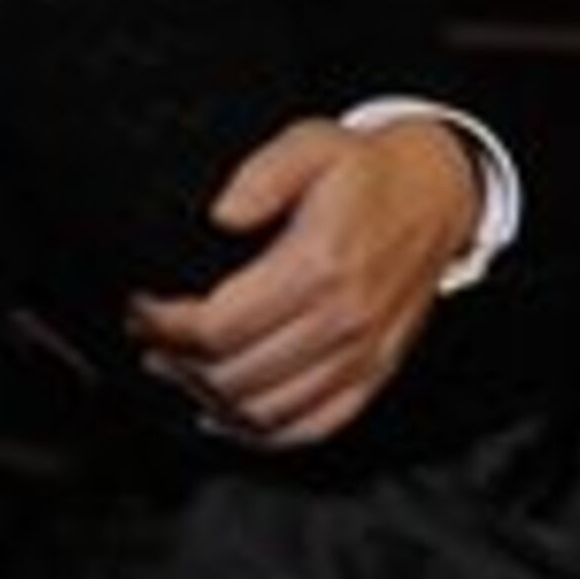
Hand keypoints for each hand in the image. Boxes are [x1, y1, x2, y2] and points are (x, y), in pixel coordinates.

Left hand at [129, 117, 477, 444]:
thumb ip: (260, 176)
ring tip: (179, 372)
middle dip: (176, 363)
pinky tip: (228, 415)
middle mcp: (343, 319)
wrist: (438, 194)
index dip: (165, 326)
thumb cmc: (369, 172)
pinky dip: (262, 433)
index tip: (140, 310)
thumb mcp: (311, 145)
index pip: (219, 326)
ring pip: (266, 413)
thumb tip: (219, 215)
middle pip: (233, 377)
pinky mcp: (374, 373)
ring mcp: (361, 354)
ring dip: (209, 401)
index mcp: (320, 265)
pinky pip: (311, 427)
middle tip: (150, 341)